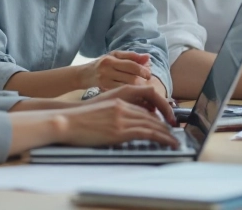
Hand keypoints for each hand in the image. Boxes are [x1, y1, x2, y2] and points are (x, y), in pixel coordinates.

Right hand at [50, 99, 177, 146]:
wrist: (67, 120)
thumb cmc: (80, 118)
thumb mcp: (102, 109)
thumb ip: (116, 112)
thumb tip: (125, 123)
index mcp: (120, 100)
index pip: (146, 106)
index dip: (159, 114)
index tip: (165, 121)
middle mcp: (124, 106)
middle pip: (152, 115)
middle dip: (165, 124)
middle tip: (174, 132)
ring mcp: (122, 118)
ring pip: (153, 124)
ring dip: (166, 133)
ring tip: (174, 141)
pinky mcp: (120, 131)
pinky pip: (147, 133)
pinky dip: (161, 138)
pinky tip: (168, 143)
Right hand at [81, 51, 151, 90]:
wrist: (82, 74)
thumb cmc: (102, 64)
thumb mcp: (114, 56)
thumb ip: (131, 56)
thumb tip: (147, 57)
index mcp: (111, 59)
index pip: (131, 64)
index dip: (143, 70)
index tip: (149, 74)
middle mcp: (107, 69)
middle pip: (130, 76)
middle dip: (141, 80)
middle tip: (146, 82)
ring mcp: (104, 80)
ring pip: (127, 86)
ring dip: (137, 87)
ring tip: (141, 87)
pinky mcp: (103, 89)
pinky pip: (120, 92)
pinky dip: (129, 92)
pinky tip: (133, 92)